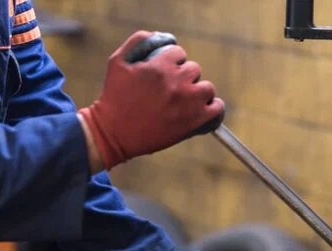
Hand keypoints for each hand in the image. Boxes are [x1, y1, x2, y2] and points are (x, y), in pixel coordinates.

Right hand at [77, 31, 224, 169]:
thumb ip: (138, 42)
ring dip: (199, 91)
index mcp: (159, 67)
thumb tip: (163, 37)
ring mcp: (188, 102)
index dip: (172, 62)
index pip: (179, 53)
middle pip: (194, 69)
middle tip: (172, 90)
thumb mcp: (117, 61)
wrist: (114, 132)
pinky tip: (204, 110)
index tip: (166, 72)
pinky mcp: (195, 121)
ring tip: (186, 100)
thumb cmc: (114, 97)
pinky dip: (214, 107)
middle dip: (184, 77)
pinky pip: (217, 108)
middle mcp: (176, 82)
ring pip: (207, 87)